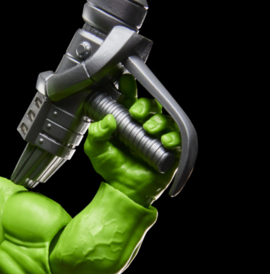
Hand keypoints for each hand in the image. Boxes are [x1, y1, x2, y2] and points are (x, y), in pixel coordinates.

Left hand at [84, 75, 180, 206]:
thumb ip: (96, 135)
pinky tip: (164, 141)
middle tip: (135, 113)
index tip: (125, 82)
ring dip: (158, 121)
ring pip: (165, 120)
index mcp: (127, 122)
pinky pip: (177, 138)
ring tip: (147, 129)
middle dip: (144, 106)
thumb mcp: (96, 151)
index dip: (129, 89)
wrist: (123, 191)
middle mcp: (144, 126)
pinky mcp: (170, 150)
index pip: (130, 100)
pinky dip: (172, 137)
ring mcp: (158, 137)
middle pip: (151, 106)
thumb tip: (106, 120)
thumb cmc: (112, 169)